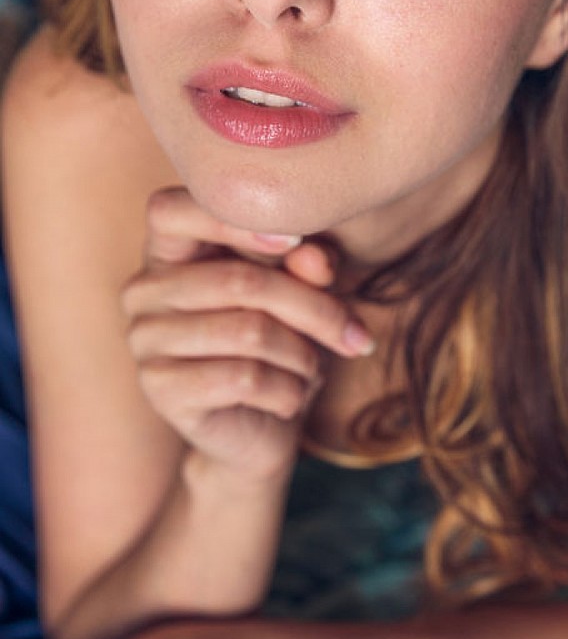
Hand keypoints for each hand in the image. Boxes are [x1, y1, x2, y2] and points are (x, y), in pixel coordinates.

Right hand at [121, 188, 374, 479]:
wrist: (261, 429)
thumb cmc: (280, 346)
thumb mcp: (302, 296)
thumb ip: (307, 266)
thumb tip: (316, 257)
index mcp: (167, 250)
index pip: (172, 209)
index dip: (234, 219)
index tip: (296, 241)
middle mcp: (143, 290)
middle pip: (240, 281)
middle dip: (314, 309)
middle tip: (352, 335)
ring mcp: (144, 341)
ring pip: (250, 332)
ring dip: (303, 356)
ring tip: (312, 368)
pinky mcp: (159, 390)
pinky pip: (244, 378)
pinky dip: (287, 391)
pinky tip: (290, 398)